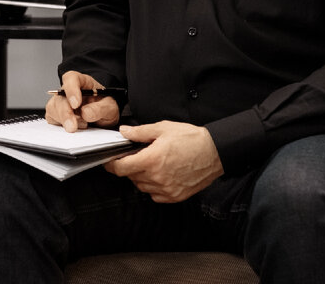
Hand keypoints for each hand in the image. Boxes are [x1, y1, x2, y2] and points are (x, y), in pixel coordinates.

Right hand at [45, 70, 119, 131]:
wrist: (104, 117)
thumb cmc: (105, 107)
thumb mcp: (110, 107)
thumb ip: (100, 109)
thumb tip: (85, 113)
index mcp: (83, 82)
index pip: (71, 79)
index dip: (71, 90)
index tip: (76, 104)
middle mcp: (69, 91)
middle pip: (60, 97)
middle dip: (65, 113)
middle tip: (72, 126)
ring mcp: (61, 102)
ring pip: (53, 108)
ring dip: (64, 120)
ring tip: (83, 125)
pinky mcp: (57, 114)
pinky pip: (52, 118)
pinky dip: (60, 125)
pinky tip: (74, 128)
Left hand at [104, 121, 223, 202]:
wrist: (215, 152)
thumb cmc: (191, 139)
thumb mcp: (163, 128)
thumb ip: (140, 132)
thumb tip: (124, 132)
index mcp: (151, 160)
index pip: (121, 168)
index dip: (111, 165)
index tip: (109, 161)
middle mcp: (157, 177)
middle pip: (131, 177)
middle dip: (130, 166)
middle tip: (138, 156)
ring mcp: (167, 189)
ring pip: (142, 186)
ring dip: (141, 177)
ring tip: (152, 164)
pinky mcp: (175, 196)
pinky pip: (155, 195)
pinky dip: (153, 186)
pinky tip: (160, 175)